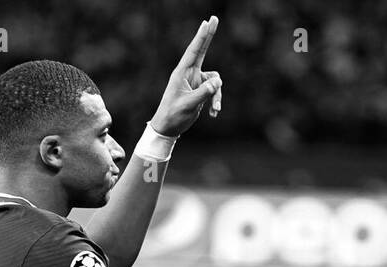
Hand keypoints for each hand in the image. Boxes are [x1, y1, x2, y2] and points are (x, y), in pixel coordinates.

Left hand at [149, 15, 223, 137]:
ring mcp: (196, 82)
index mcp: (182, 73)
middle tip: (214, 18)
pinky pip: (214, 91)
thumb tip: (218, 83)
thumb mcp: (188, 105)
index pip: (194, 51)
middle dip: (208, 36)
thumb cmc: (174, 115)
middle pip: (202, 51)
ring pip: (215, 81)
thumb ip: (203, 93)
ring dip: (217, 96)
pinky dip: (215, 102)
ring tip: (215, 110)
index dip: (201, 36)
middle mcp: (190, 74)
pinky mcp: (201, 91)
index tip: (207, 22)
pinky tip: (212, 114)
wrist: (169, 128)